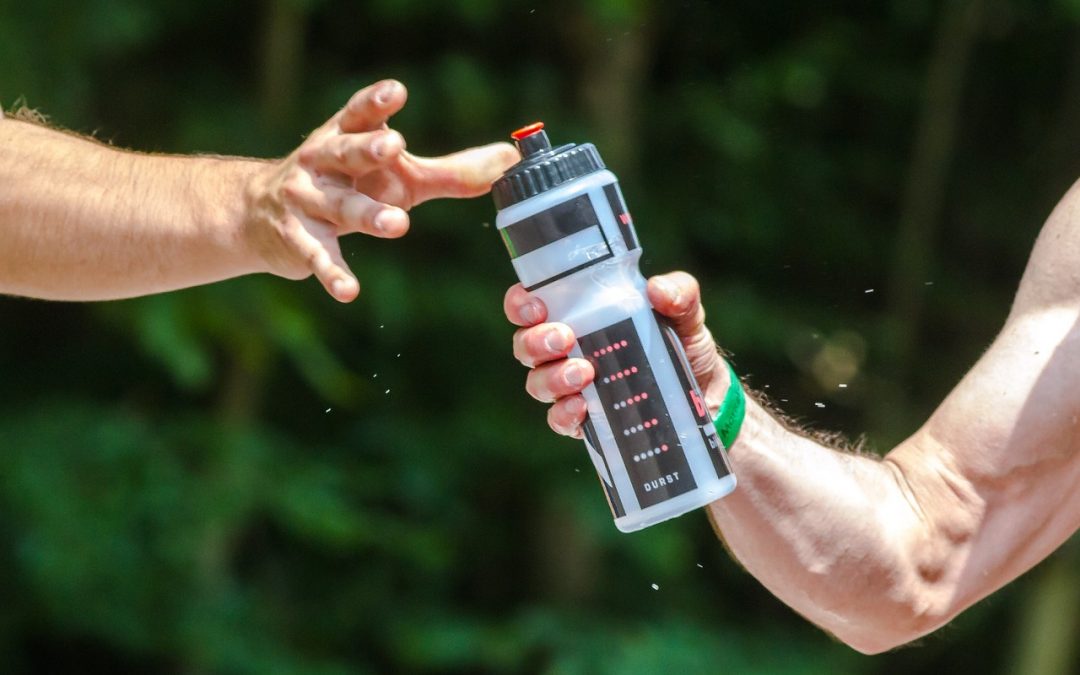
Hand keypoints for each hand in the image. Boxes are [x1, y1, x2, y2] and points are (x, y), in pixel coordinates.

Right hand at [245, 79, 518, 301]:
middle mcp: (320, 162)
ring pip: (340, 207)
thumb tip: (510, 159)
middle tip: (394, 145)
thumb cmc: (348, 186)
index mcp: (345, 136)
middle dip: (369, 148)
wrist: (259, 216)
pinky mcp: (297, 239)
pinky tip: (349, 291)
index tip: (397, 91)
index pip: (360, 113)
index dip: (376, 102)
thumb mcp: (397, 176)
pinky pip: (319, 256)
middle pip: (346, 151)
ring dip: (367, 214)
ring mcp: (305, 200)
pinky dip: (334, 273)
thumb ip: (452, 171)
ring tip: (397, 224)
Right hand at [504, 271, 730, 437]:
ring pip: (537, 383)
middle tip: (565, 338)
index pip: (530, 306)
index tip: (537, 307)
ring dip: (552, 377)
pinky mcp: (586, 420)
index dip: (521, 304)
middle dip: (536, 342)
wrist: (705, 393)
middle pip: (525, 346)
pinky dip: (564, 413)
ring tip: (584, 373)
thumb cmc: (682, 342)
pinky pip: (559, 420)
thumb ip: (678, 292)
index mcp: (577, 315)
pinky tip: (582, 407)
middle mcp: (566, 351)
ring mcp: (572, 388)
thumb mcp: (685, 312)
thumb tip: (658, 291)